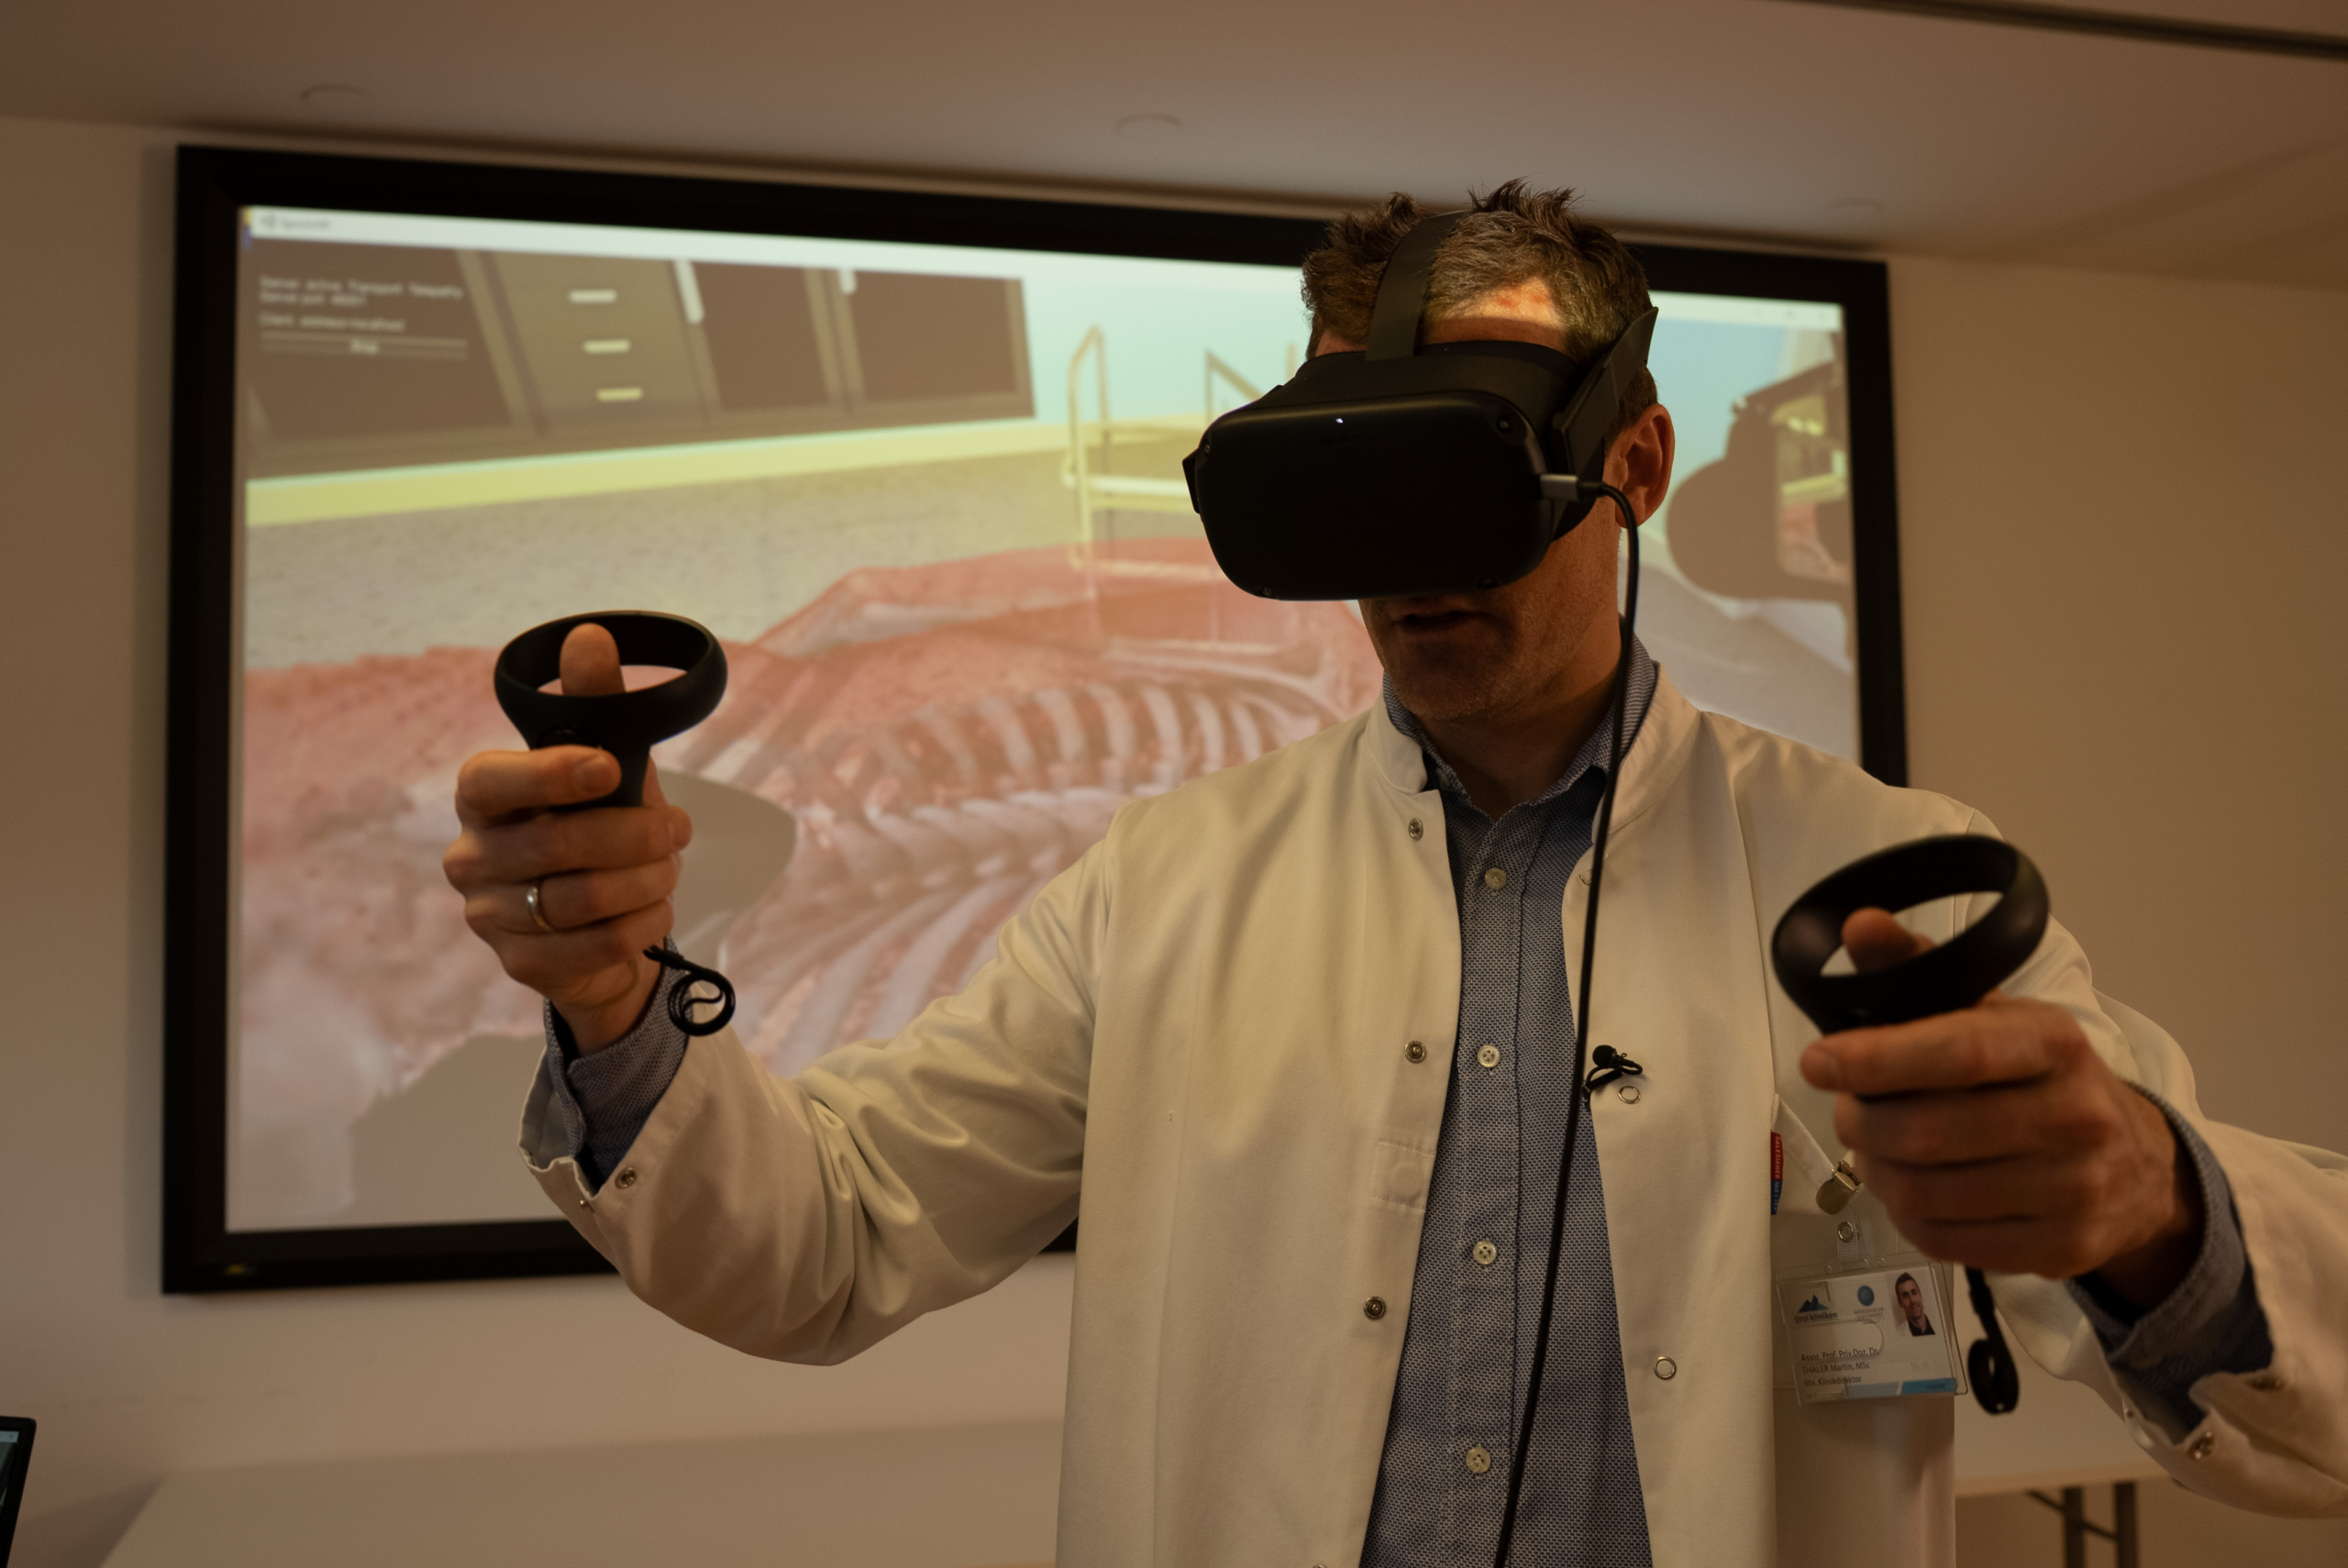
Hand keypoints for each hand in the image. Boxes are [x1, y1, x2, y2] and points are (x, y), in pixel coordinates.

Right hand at [441, 624, 692, 1052]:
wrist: (604, 925)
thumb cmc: (600, 827)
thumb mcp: (608, 764)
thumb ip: (594, 704)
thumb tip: (589, 635)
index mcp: (483, 797)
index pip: (492, 780)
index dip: (550, 774)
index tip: (609, 768)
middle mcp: (472, 856)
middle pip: (554, 844)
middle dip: (634, 835)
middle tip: (675, 828)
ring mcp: (490, 915)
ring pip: (579, 899)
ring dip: (645, 881)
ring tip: (669, 869)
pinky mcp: (520, 964)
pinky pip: (595, 946)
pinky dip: (642, 924)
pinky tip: (656, 910)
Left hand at [1799, 910, 2202, 1308]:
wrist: (2137, 1166)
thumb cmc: (2038, 1077)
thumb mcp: (1991, 1013)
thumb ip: (1918, 968)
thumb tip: (1860, 923)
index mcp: (2053, 1041)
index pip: (1961, 1051)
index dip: (1879, 1059)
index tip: (1818, 1061)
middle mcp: (2075, 1115)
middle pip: (1929, 1132)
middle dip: (1862, 1123)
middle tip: (1849, 1112)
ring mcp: (2075, 1189)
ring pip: (1927, 1194)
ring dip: (1877, 1172)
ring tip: (1876, 1151)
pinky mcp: (2062, 1248)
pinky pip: (1945, 1241)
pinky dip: (1908, 1218)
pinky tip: (1912, 1192)